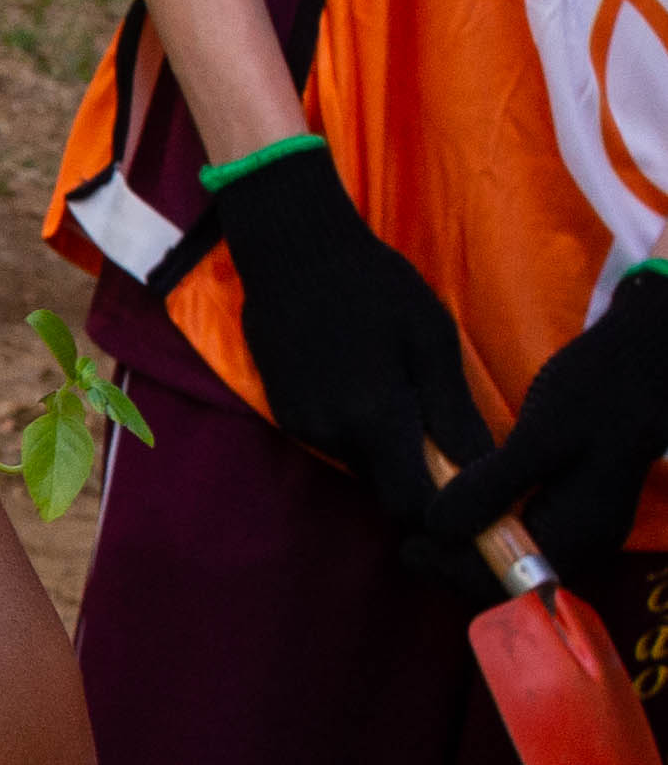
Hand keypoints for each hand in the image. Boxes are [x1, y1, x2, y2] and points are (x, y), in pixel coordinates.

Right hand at [204, 144, 488, 535]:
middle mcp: (332, 434)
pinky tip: (364, 387)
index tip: (467, 494)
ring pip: (359, 465)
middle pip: (385, 490)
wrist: (292, 251)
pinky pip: (333, 441)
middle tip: (444, 442)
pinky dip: (357, 431)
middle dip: (417, 480)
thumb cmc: (376, 288)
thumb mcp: (432, 342)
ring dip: (387, 453)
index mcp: (375, 419)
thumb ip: (453, 414)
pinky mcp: (283, 411)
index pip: (411, 507)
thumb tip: (482, 473)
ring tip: (403, 402)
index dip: (441, 513)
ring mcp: (301, 424)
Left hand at [431, 266, 667, 587]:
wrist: (637, 366)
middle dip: (456, 562)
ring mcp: (573, 525)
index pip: (509, 582)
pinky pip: (516, 532)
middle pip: (507, 576)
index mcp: (580, 534)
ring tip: (421, 519)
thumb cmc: (597, 394)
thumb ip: (493, 484)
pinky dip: (481, 524)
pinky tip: (452, 500)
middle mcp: (581, 541)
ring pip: (508, 556)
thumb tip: (439, 529)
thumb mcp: (542, 435)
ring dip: (465, 545)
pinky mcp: (562, 505)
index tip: (410, 546)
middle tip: (409, 535)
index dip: (454, 572)